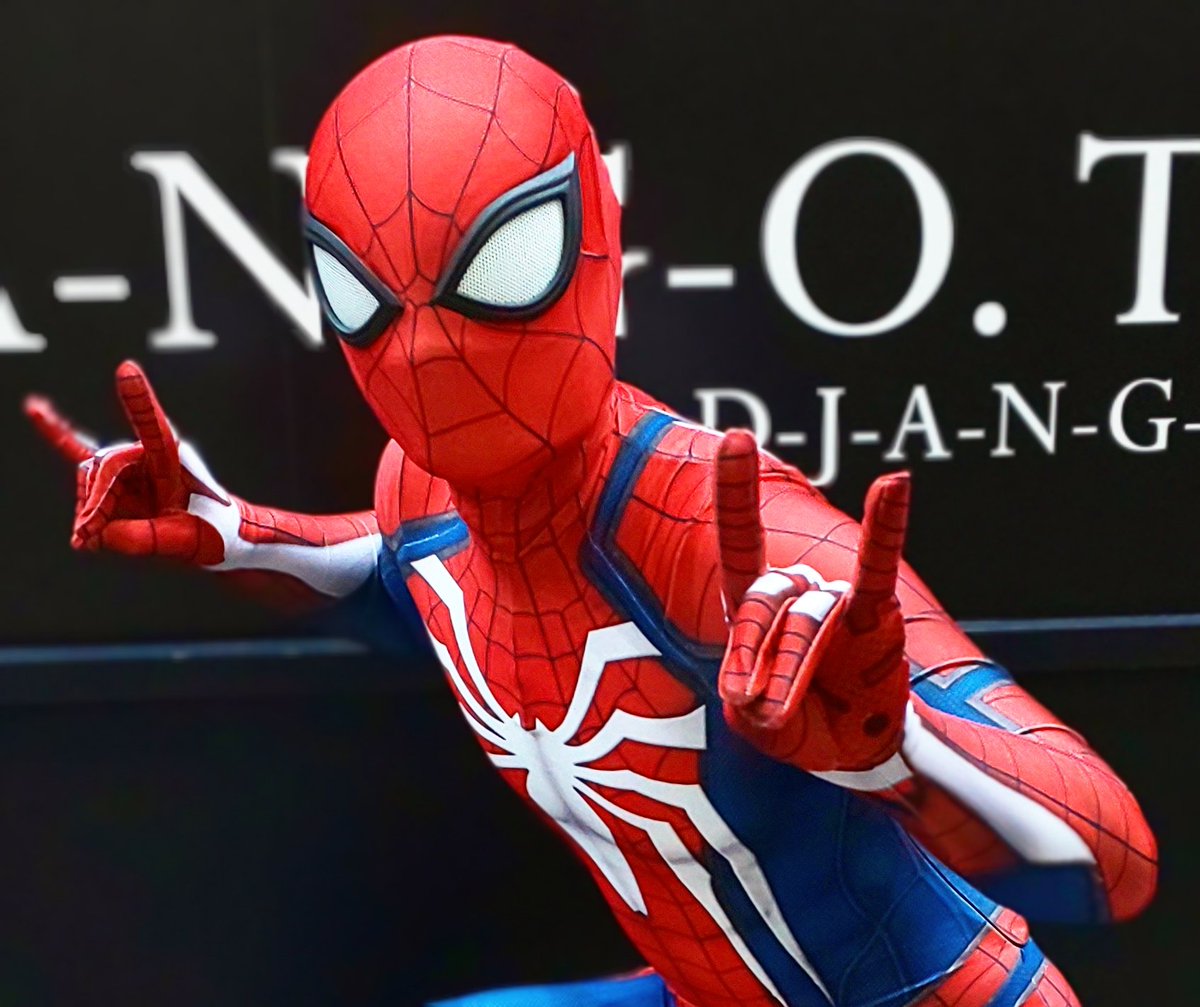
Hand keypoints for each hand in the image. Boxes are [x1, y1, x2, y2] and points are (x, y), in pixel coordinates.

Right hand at [25, 360, 227, 562]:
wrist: (215, 534)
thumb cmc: (209, 531)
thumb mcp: (181, 540)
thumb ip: (140, 538)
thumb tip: (93, 536)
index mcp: (173, 459)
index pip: (154, 427)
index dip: (139, 402)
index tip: (126, 369)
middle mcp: (148, 452)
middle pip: (103, 469)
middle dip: (94, 504)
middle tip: (86, 537)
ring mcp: (131, 462)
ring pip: (91, 479)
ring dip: (88, 510)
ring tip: (89, 538)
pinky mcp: (118, 475)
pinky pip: (81, 451)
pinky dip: (58, 433)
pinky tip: (35, 409)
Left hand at [715, 429, 910, 772]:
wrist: (852, 754)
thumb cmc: (798, 724)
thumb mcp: (754, 721)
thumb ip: (747, 699)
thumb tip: (748, 686)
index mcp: (753, 605)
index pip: (742, 539)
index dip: (738, 492)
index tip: (738, 437)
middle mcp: (795, 591)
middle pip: (768, 594)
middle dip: (761, 650)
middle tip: (761, 704)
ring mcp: (836, 600)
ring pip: (810, 613)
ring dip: (795, 662)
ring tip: (790, 708)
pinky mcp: (875, 616)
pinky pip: (877, 566)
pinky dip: (887, 526)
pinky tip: (895, 483)